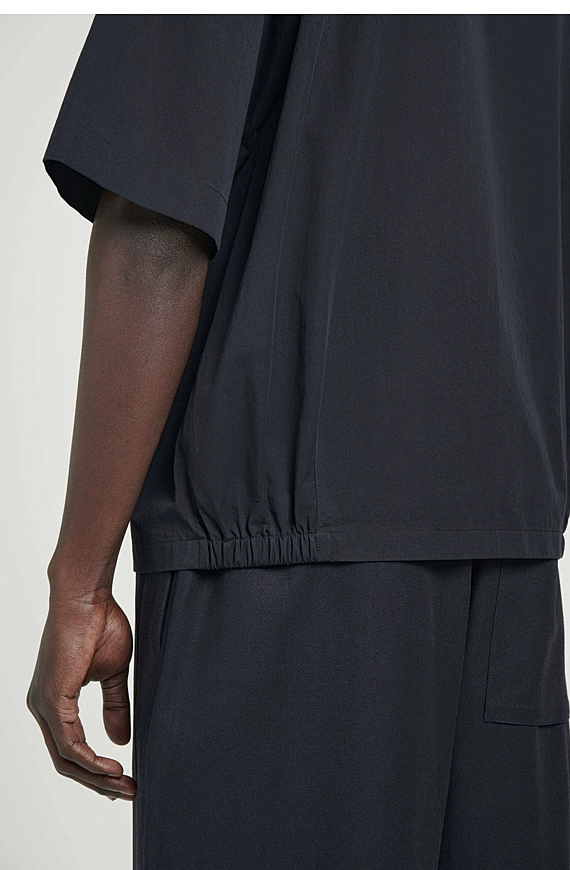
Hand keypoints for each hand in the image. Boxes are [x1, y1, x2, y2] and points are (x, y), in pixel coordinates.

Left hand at [27, 590, 136, 800]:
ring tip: (125, 784)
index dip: (95, 769)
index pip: (70, 748)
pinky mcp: (51, 698)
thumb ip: (114, 705)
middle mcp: (42, 705)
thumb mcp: (113, 672)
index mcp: (54, 699)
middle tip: (127, 792)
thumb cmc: (100, 622)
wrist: (88, 596)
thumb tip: (119, 740)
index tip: (123, 780)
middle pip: (65, 761)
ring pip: (65, 758)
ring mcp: (43, 703)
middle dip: (98, 781)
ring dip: (96, 776)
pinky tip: (111, 767)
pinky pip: (68, 743)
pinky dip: (90, 760)